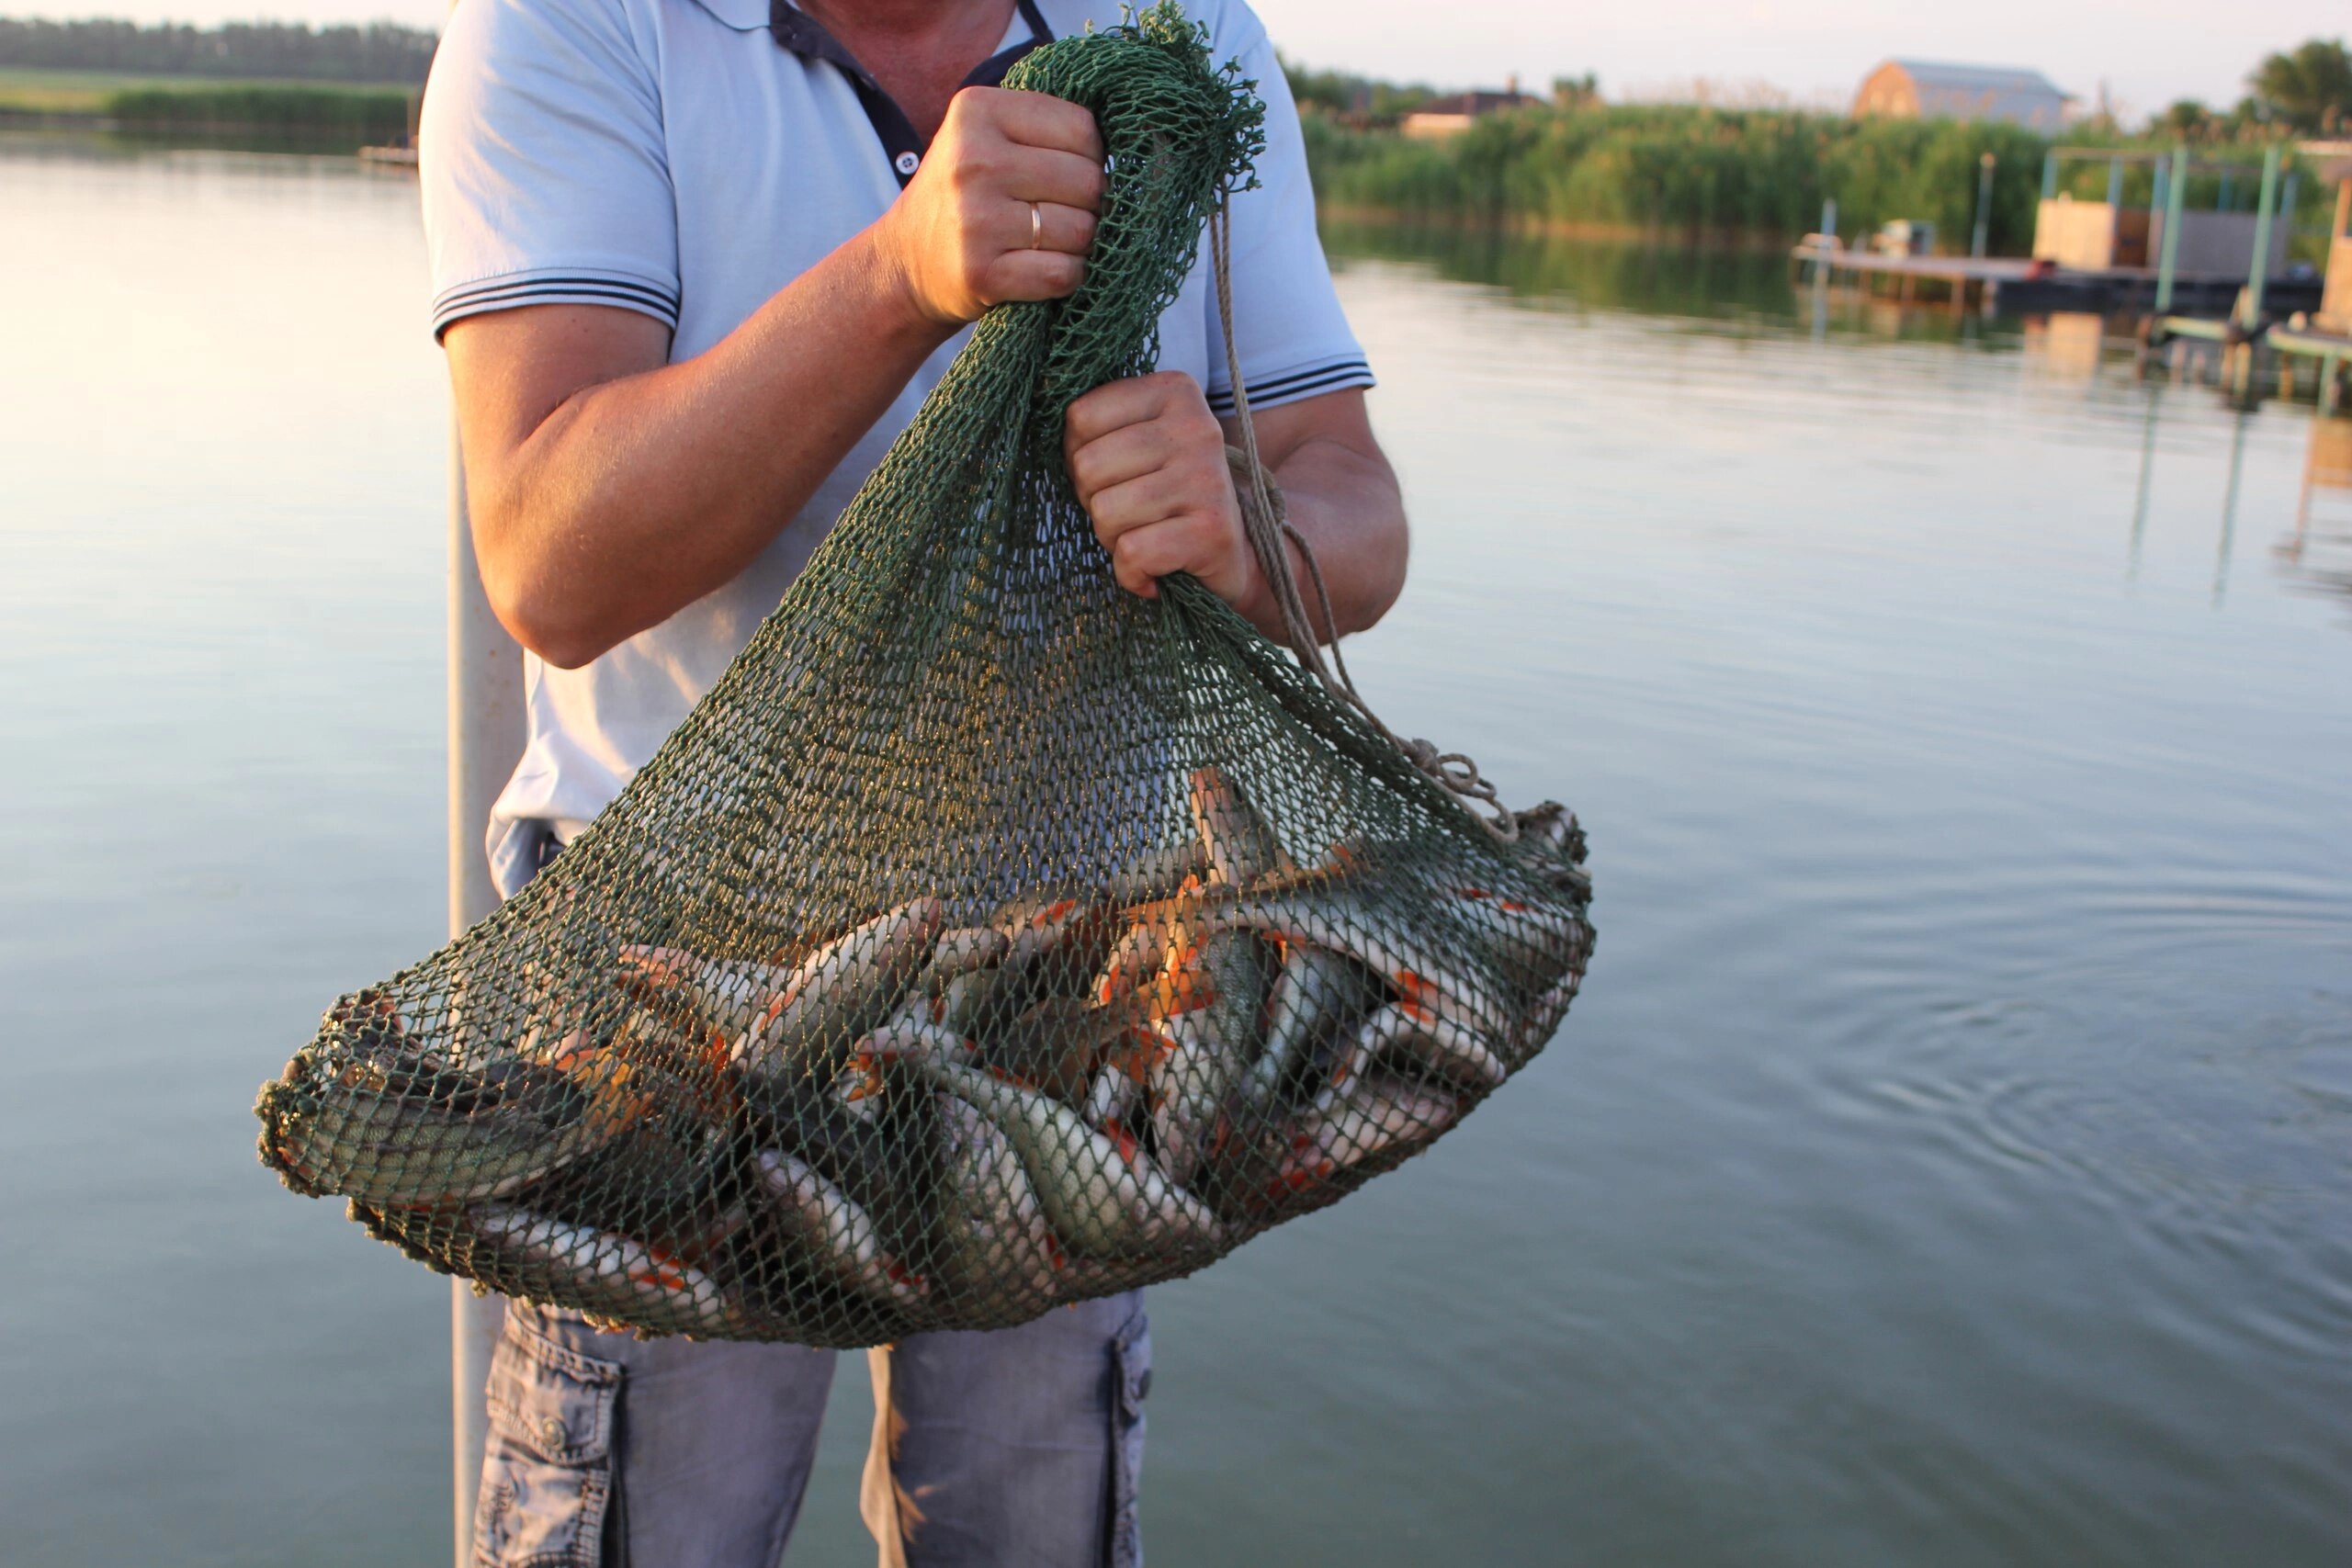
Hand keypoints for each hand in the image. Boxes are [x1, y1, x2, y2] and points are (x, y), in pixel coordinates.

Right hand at [870, 87, 1104, 329]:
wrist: (906, 264)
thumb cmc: (968, 197)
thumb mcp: (987, 139)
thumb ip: (1047, 130)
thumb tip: (1148, 151)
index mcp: (977, 111)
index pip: (1082, 129)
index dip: (1092, 158)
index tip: (1069, 176)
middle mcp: (973, 160)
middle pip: (1088, 181)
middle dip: (1090, 205)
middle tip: (1063, 215)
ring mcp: (975, 219)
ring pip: (1082, 231)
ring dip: (1081, 245)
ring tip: (1051, 243)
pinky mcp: (981, 273)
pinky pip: (1063, 273)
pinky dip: (1067, 277)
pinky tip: (1045, 271)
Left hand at [1064, 371, 1256, 608]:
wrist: (1235, 559)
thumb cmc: (1168, 499)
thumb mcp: (1139, 444)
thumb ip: (1100, 426)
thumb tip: (1042, 411)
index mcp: (1175, 391)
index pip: (1081, 416)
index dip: (1079, 457)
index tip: (1114, 476)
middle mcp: (1196, 427)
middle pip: (1088, 466)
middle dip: (1095, 502)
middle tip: (1131, 515)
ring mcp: (1207, 478)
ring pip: (1106, 512)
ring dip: (1114, 540)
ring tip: (1147, 538)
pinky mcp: (1212, 530)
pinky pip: (1133, 553)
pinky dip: (1132, 574)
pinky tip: (1153, 573)